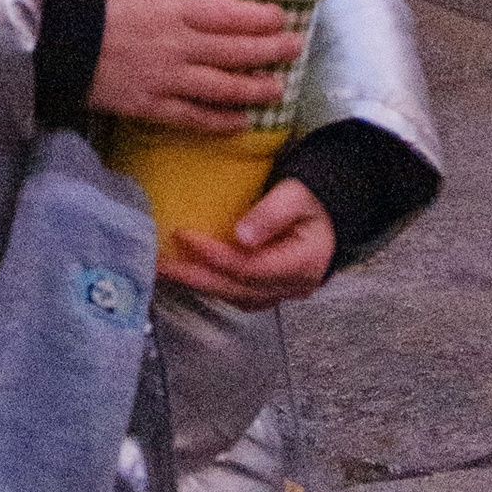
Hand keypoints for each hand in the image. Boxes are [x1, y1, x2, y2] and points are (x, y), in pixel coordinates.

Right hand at [90, 0, 300, 128]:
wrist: (61, 39)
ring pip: (224, 86)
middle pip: (237, 49)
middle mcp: (182, 43)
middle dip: (270, 50)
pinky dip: (221, 122)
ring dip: (255, 87)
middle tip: (294, 49)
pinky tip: (241, 122)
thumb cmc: (96, 6)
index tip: (280, 17)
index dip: (260, 18)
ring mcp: (170, 77)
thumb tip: (201, 2)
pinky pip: (196, 117)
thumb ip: (174, 0)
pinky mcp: (154, 105)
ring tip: (277, 88)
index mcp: (177, 7)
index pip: (232, 14)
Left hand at [158, 178, 335, 310]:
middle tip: (162, 263)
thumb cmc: (314, 199)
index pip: (250, 267)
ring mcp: (282, 293)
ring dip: (200, 283)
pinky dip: (213, 284)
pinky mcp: (271, 290)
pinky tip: (192, 273)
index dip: (214, 255)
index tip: (183, 236)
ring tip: (169, 269)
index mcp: (303, 264)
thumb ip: (271, 213)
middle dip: (195, 276)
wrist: (329, 212)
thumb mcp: (297, 195)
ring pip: (235, 296)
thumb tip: (241, 236)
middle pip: (237, 288)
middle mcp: (292, 287)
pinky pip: (238, 294)